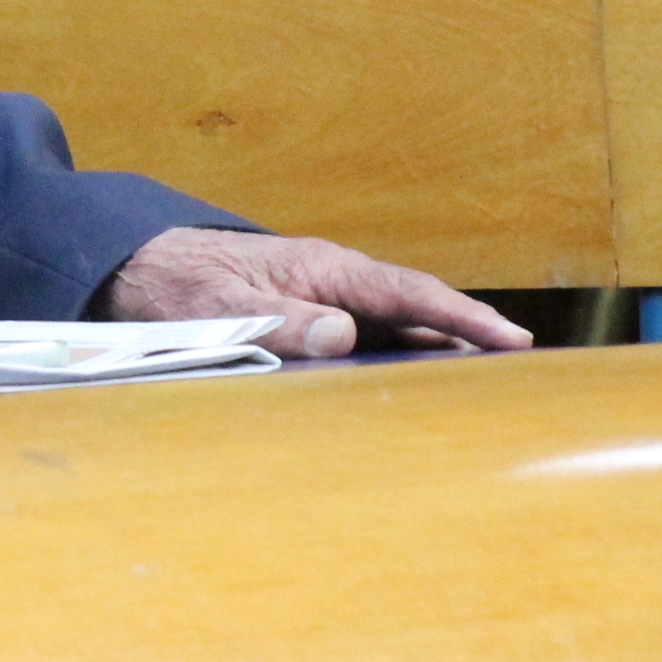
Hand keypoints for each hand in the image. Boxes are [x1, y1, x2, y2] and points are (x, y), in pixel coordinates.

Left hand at [103, 227, 533, 357]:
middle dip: (469, 338)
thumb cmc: (175, 281)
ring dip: (437, 355)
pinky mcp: (309, 323)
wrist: (132, 268)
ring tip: (490, 394)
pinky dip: (398, 363)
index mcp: (322, 267)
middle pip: (415, 311)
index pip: (407, 291)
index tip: (513, 340)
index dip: (463, 316)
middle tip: (529, 376)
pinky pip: (366, 343)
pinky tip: (418, 394)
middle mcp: (333, 282)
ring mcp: (324, 302)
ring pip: (395, 330)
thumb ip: (278, 321)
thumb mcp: (221, 303)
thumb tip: (342, 335)